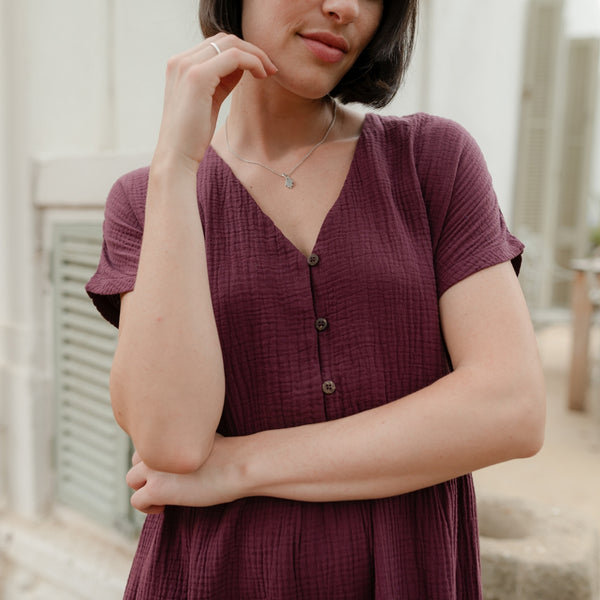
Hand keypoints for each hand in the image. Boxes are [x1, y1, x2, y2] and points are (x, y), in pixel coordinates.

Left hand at [126, 434, 241, 513]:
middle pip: (136, 460)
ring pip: (131, 480)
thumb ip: (183, 439)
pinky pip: (136, 502)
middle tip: (169, 483)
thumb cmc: (228, 452)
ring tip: (166, 496)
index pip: (147, 443)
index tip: (172, 469)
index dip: (158, 458)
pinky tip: (165, 508)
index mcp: (166, 432)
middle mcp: (155, 447)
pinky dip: (148, 507)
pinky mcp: (156, 490)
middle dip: (148, 472)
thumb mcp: (200, 437)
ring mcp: (153, 468)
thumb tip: (176, 448)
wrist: (239, 465)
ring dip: (145, 489)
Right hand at [153, 33, 277, 172]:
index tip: (261, 68)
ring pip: (231, 44)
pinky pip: (234, 57)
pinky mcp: (197, 76)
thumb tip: (243, 66)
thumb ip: (221, 80)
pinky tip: (261, 75)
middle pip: (224, 39)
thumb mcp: (209, 100)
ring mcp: (187, 66)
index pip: (215, 44)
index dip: (242, 52)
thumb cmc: (193, 134)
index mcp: (180, 65)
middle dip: (252, 50)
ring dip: (255, 55)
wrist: (177, 156)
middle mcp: (180, 60)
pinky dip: (252, 61)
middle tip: (270, 68)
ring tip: (269, 72)